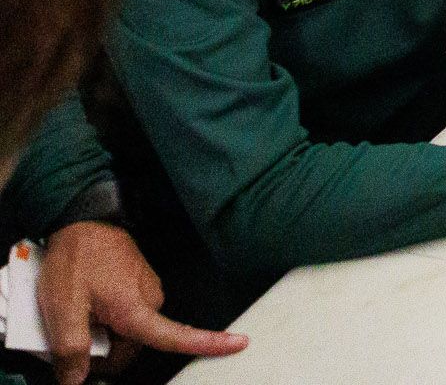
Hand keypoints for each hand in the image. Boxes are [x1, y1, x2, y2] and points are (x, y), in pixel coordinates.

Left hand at [33, 222, 245, 383]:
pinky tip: (87, 301)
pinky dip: (108, 314)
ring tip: (78, 311)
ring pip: (129, 328)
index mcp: (136, 309)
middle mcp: (149, 299)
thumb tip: (77, 378)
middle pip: (136, 345)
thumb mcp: (62, 309)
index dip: (209, 344)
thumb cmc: (77, 258)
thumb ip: (71, 350)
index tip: (238, 343)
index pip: (177, 335)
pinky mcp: (138, 281)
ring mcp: (146, 288)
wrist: (82, 219)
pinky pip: (128, 310)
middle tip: (74, 338)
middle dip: (107, 350)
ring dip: (105, 331)